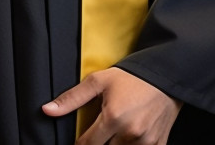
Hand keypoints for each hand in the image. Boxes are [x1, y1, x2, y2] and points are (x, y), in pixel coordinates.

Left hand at [42, 68, 181, 144]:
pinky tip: (129, 136)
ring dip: (115, 144)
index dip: (80, 144)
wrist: (166, 76)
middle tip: (103, 130)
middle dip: (99, 143)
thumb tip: (47, 110)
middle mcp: (130, 133)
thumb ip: (72, 98)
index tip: (81, 140)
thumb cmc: (132, 78)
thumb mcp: (98, 81)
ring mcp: (145, 142)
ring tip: (116, 131)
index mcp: (113, 117)